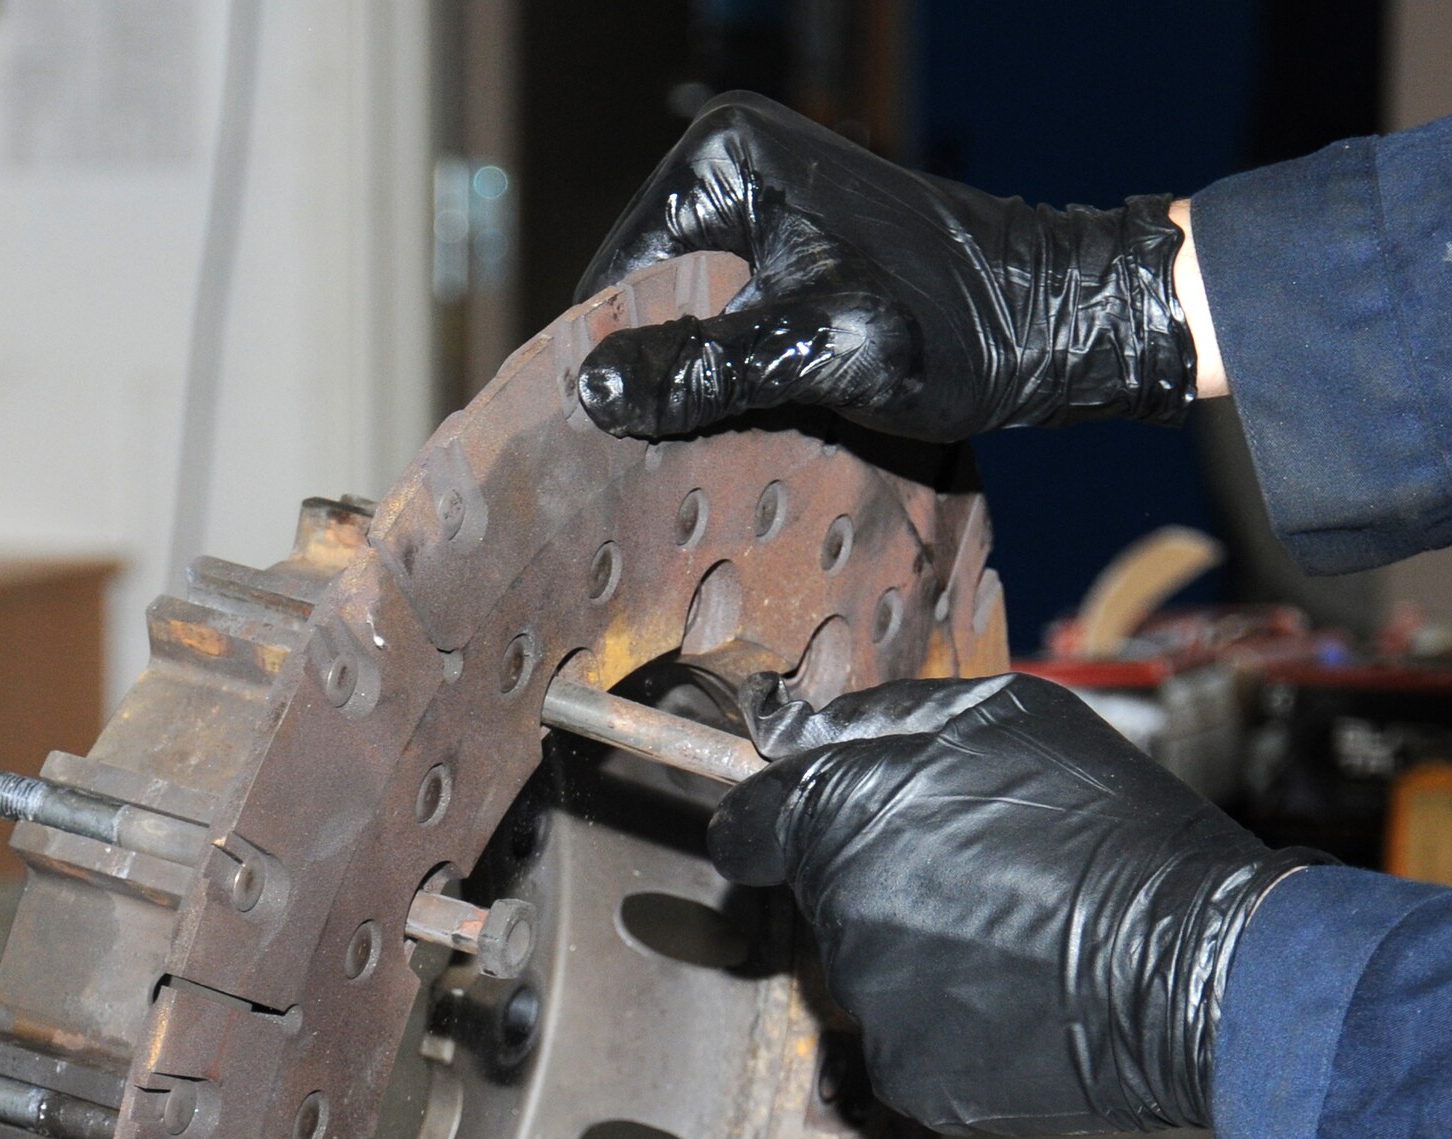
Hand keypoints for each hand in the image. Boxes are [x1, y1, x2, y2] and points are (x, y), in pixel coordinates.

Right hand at [575, 91, 1197, 442]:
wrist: (1056, 326)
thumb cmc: (952, 327)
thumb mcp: (816, 354)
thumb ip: (704, 370)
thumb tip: (592, 390)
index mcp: (721, 160)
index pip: (613, 280)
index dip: (607, 370)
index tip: (606, 452)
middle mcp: (733, 171)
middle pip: (645, 304)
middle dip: (652, 382)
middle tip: (656, 467)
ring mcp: (764, 214)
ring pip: (686, 327)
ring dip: (690, 395)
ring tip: (696, 459)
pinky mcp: (794, 258)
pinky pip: (729, 332)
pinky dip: (730, 386)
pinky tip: (739, 435)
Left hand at [708, 673, 1324, 1134]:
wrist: (1193, 965)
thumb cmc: (1106, 824)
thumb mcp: (1001, 715)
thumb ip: (878, 718)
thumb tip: (792, 731)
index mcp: (839, 815)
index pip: (749, 829)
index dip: (774, 825)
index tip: (796, 830)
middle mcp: (836, 914)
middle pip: (824, 897)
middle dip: (879, 879)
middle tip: (983, 871)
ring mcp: (870, 1004)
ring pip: (872, 968)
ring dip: (922, 948)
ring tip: (1019, 932)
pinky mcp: (911, 1076)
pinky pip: (912, 1036)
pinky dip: (954, 1019)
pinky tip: (1023, 994)